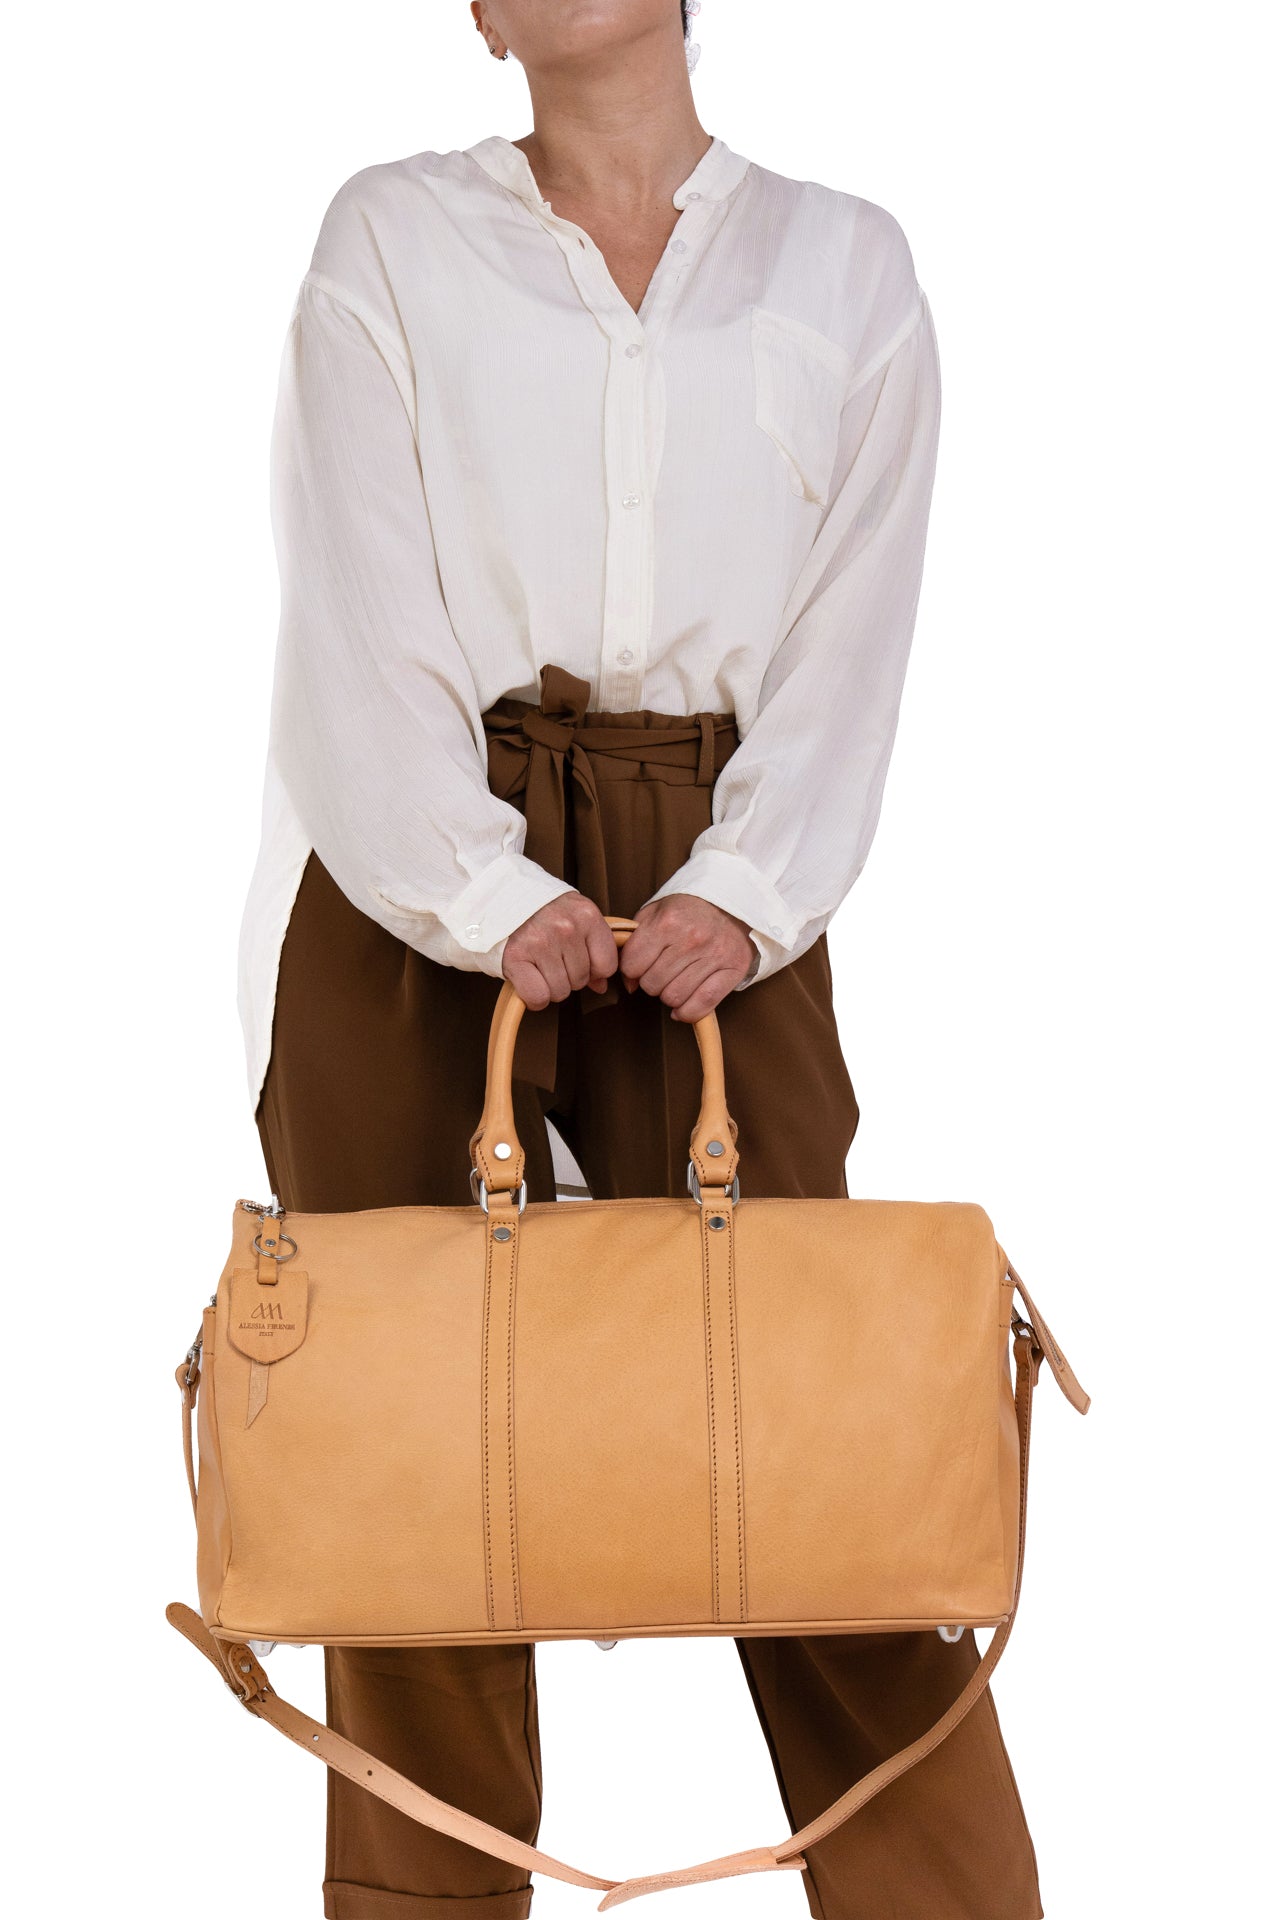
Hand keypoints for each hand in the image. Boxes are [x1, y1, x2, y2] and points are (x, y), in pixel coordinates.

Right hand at [501, 891, 617, 1010]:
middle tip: (549, 959)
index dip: (593, 970)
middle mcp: (566, 928)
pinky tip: (527, 980)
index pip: (607, 965)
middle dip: (567, 977)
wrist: (496, 897)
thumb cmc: (538, 909)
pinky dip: (533, 997)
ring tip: (536, 965)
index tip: (577, 961)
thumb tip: (601, 985)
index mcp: (586, 915)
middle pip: (581, 981)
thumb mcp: (573, 916)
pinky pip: (538, 997)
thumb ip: (592, 947)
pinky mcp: (516, 958)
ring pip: (560, 992)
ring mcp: (541, 943)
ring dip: (548, 986)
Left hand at [618, 895, 755, 1022]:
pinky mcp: (733, 970)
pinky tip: (683, 1007)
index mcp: (667, 922)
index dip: (631, 969)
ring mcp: (714, 955)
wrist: (733, 902)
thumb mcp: (655, 913)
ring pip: (674, 997)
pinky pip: (703, 1004)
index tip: (640, 965)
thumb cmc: (689, 910)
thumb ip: (635, 943)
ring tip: (676, 981)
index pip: (632, 965)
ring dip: (670, 996)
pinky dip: (688, 1012)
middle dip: (651, 982)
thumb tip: (629, 983)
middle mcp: (691, 939)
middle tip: (661, 972)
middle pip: (652, 984)